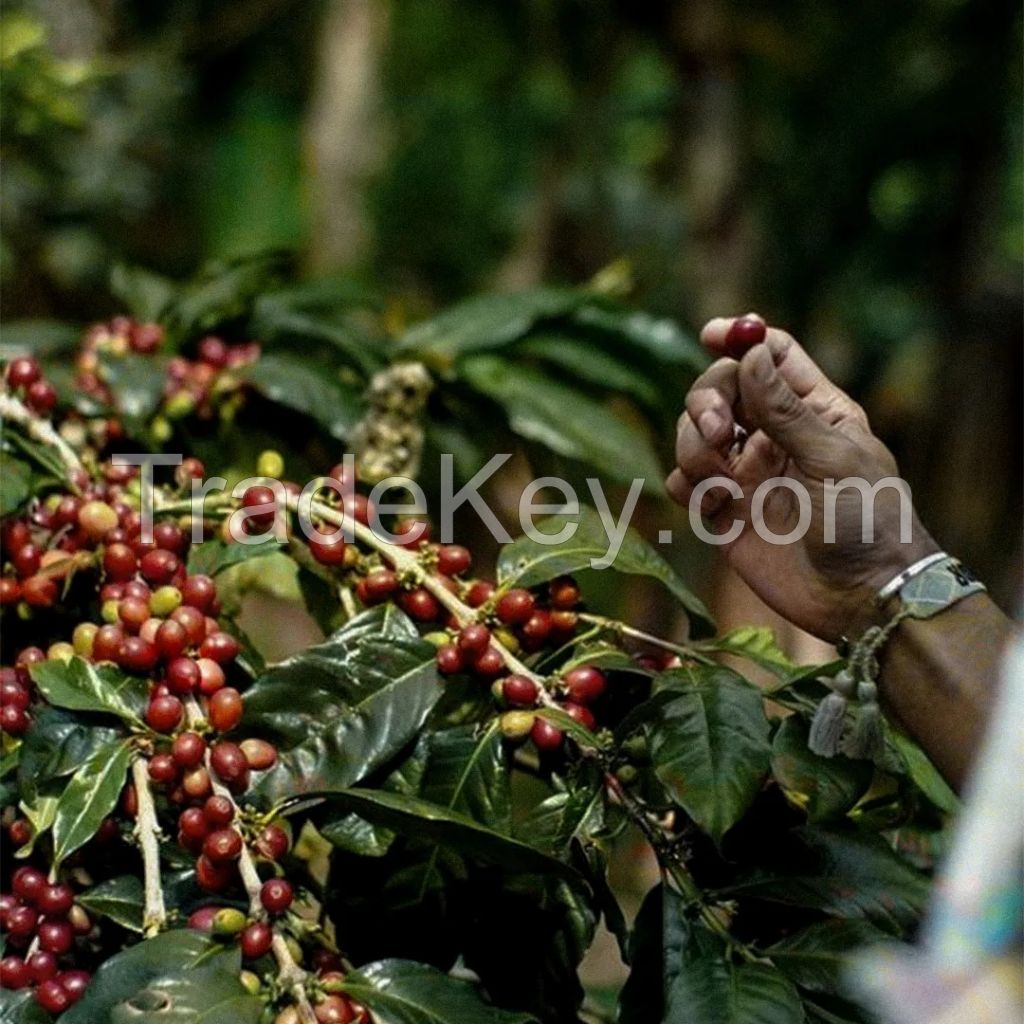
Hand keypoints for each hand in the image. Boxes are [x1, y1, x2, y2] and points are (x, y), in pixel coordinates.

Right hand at [666, 315, 938, 641]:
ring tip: (720, 482)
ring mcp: (745, 474)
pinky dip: (684, 485)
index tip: (712, 336)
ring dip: (693, 446)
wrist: (860, 598)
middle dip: (706, 401)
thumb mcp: (833, 458)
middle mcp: (772, 436)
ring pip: (693, 434)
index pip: (770, 356)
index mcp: (812, 411)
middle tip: (716, 430)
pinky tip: (711, 505)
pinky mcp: (723, 513)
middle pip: (719, 390)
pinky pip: (683, 483)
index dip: (740, 340)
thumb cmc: (867, 522)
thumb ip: (785, 410)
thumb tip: (750, 352)